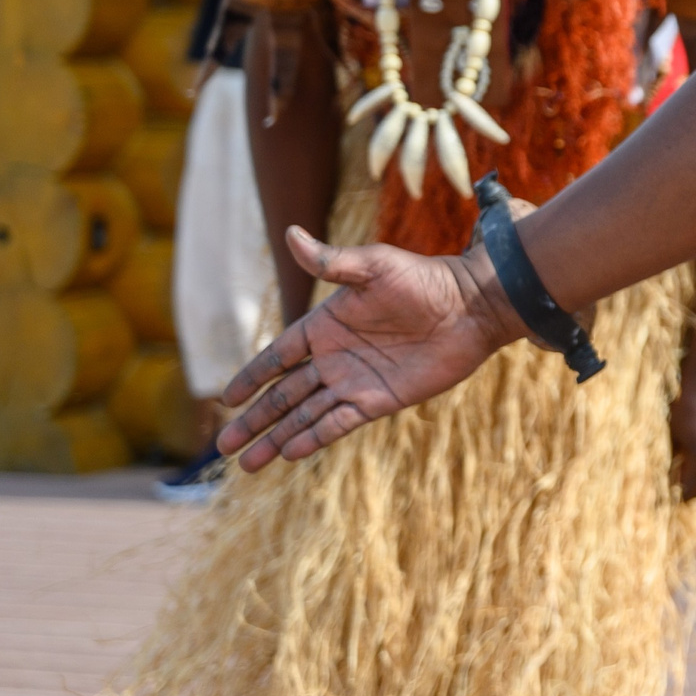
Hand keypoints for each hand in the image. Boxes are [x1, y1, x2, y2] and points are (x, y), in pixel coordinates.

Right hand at [218, 226, 525, 468]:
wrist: (472, 306)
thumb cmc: (425, 279)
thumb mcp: (374, 265)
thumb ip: (331, 260)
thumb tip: (289, 232)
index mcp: (326, 325)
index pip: (277, 356)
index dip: (251, 377)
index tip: (225, 400)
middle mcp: (335, 357)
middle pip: (283, 394)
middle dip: (254, 419)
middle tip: (222, 446)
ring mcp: (356, 381)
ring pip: (305, 415)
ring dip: (276, 437)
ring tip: (245, 463)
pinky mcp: (380, 399)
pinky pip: (338, 422)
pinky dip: (314, 437)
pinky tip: (290, 453)